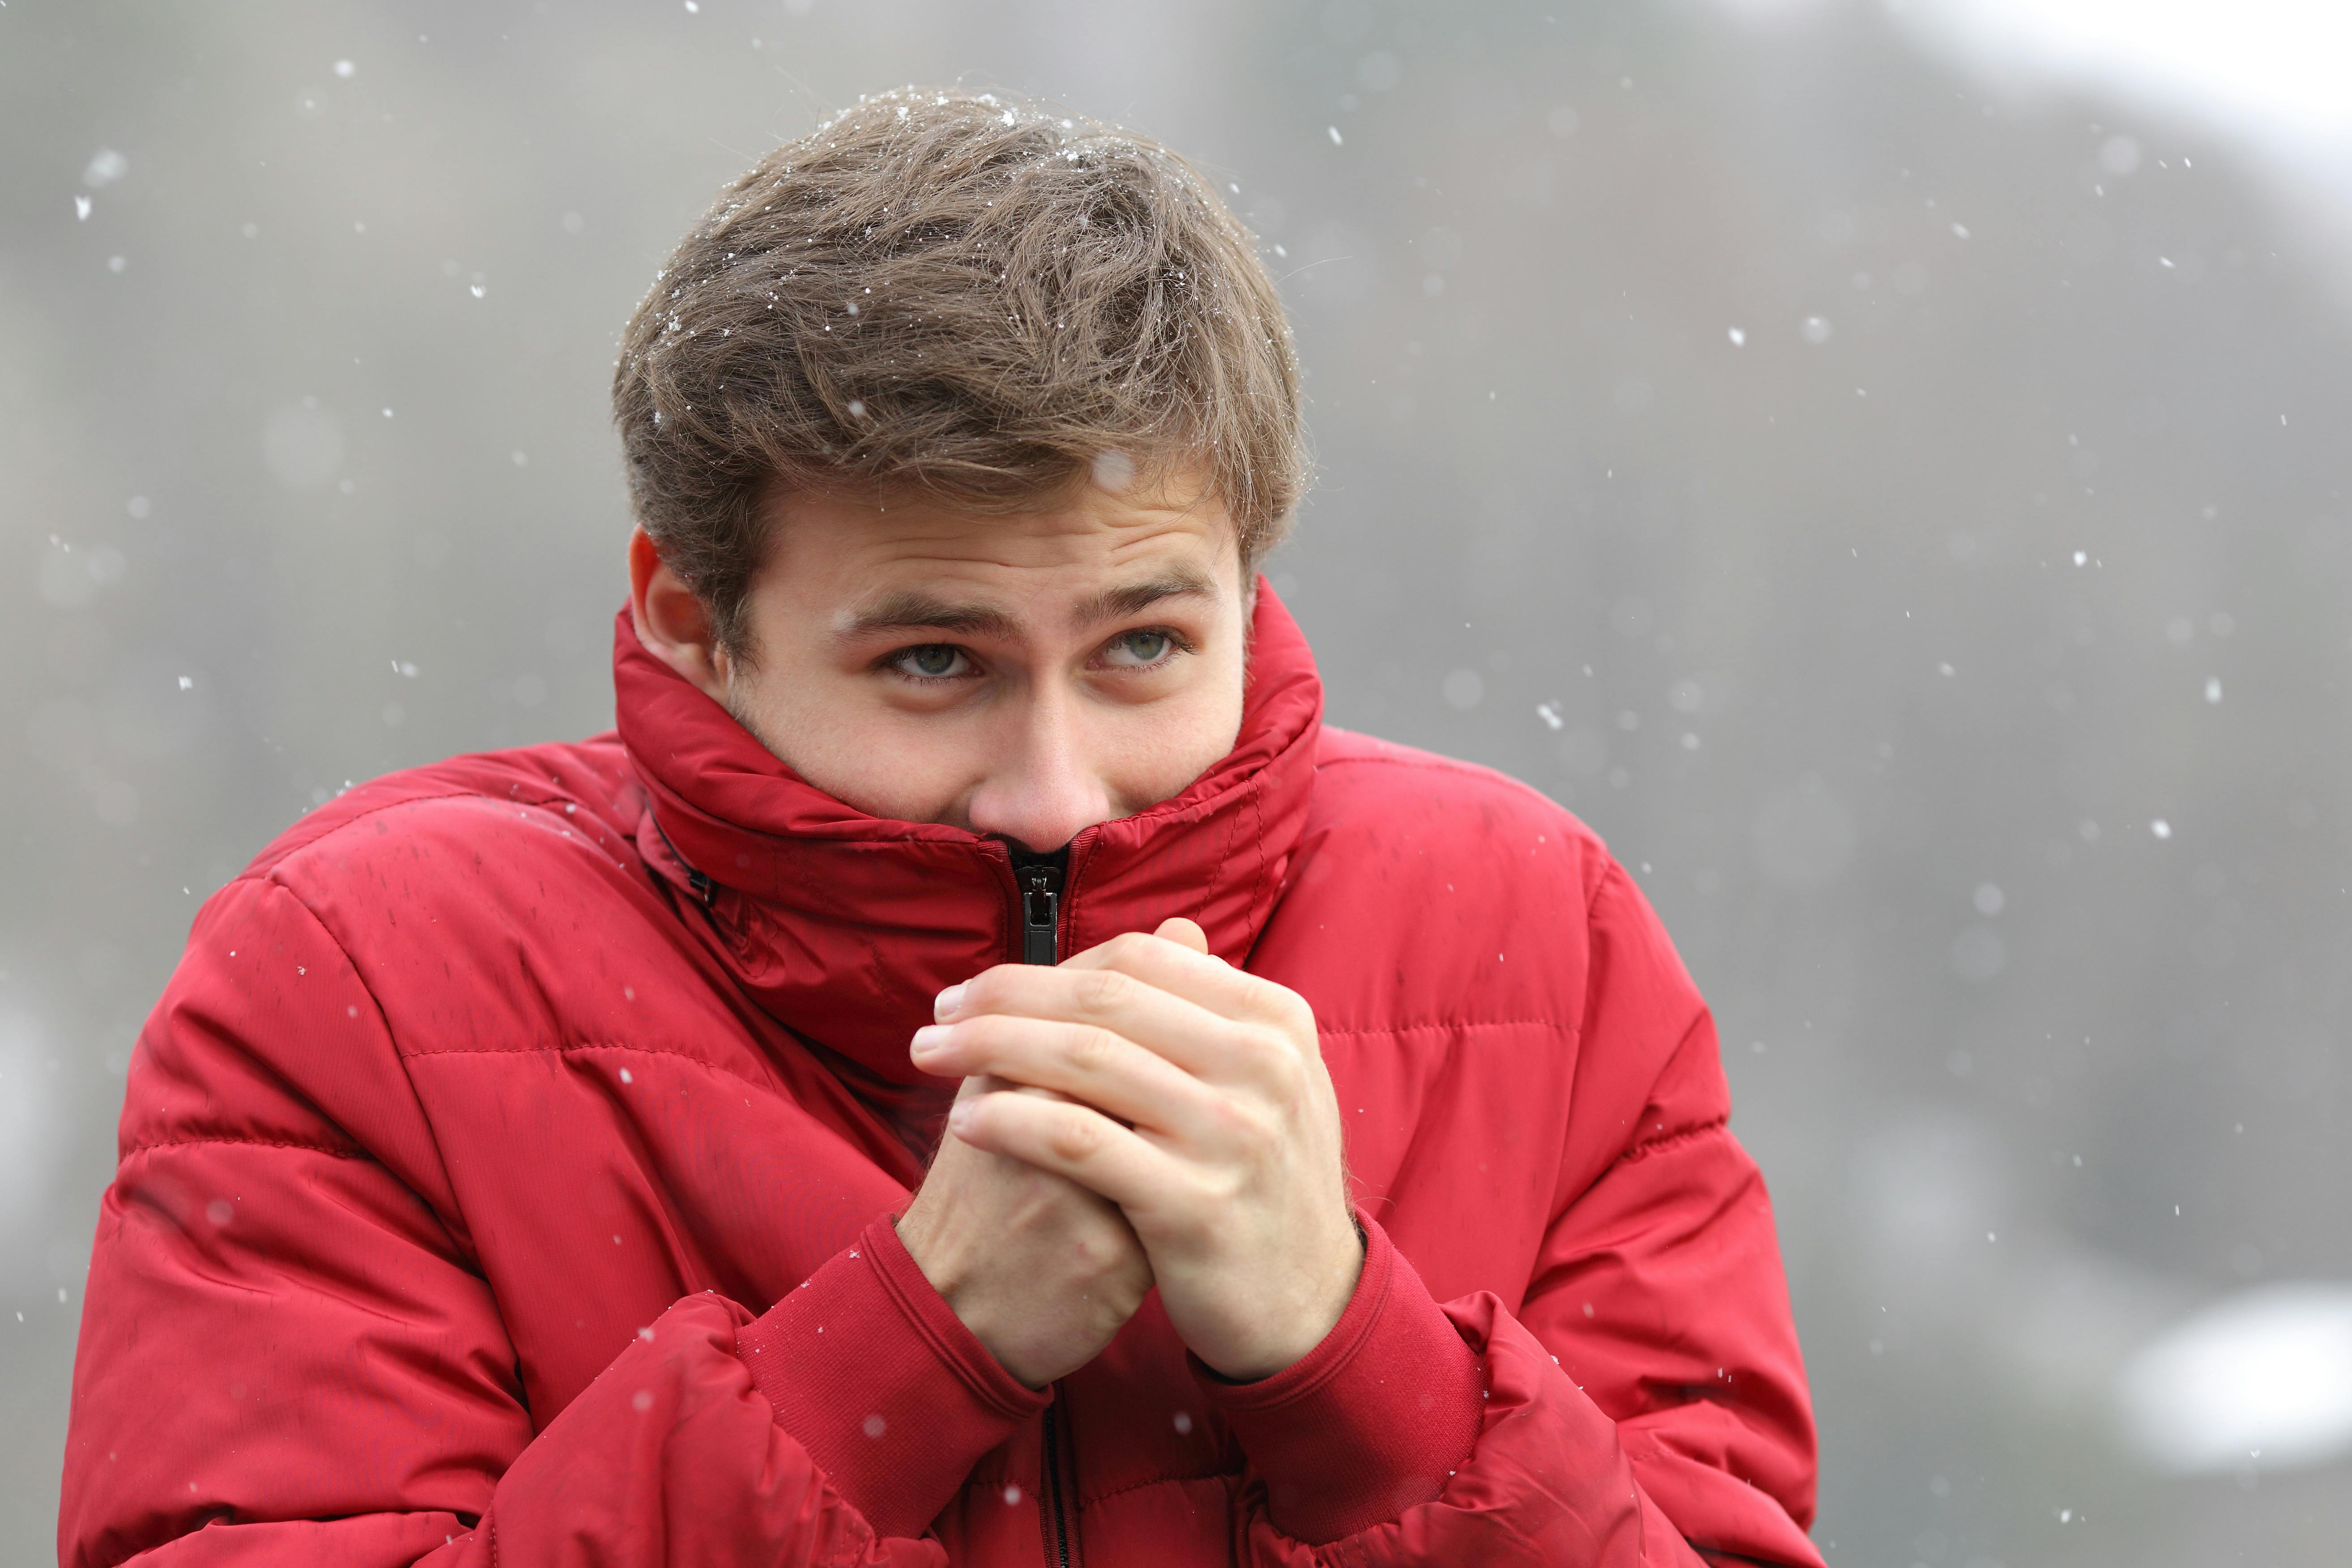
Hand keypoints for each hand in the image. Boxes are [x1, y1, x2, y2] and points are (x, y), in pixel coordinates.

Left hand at [909, 919, 1361, 1380]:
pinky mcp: (1197, 1205)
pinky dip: (1012, 1122)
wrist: (1308, 1304)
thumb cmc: (1264, 1181)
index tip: (980, 989)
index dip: (1048, 965)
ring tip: (929, 1054)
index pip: (1139, 960)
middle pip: (1104, 999)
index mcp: (1275, 1019)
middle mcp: (1263, 1065)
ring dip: (988, 1048)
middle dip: (1003, 998)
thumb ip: (1211, 1011)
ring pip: (1084, 1060)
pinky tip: (964, 1121)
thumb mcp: (1262, 1080)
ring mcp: (1234, 1134)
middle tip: (938, 1013)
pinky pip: (1080, 1143)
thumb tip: (1171, 928)